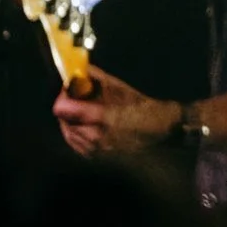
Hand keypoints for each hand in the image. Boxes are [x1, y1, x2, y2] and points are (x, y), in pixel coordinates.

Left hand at [52, 64, 177, 156]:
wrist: (163, 131)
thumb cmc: (145, 108)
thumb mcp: (122, 89)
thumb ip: (99, 79)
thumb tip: (81, 69)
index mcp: (103, 117)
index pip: (65, 109)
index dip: (63, 97)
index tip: (67, 89)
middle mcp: (97, 137)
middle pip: (64, 122)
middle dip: (65, 109)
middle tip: (72, 97)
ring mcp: (98, 150)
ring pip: (69, 136)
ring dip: (69, 122)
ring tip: (76, 111)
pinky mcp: (100, 158)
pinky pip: (78, 147)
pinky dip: (75, 135)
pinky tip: (82, 127)